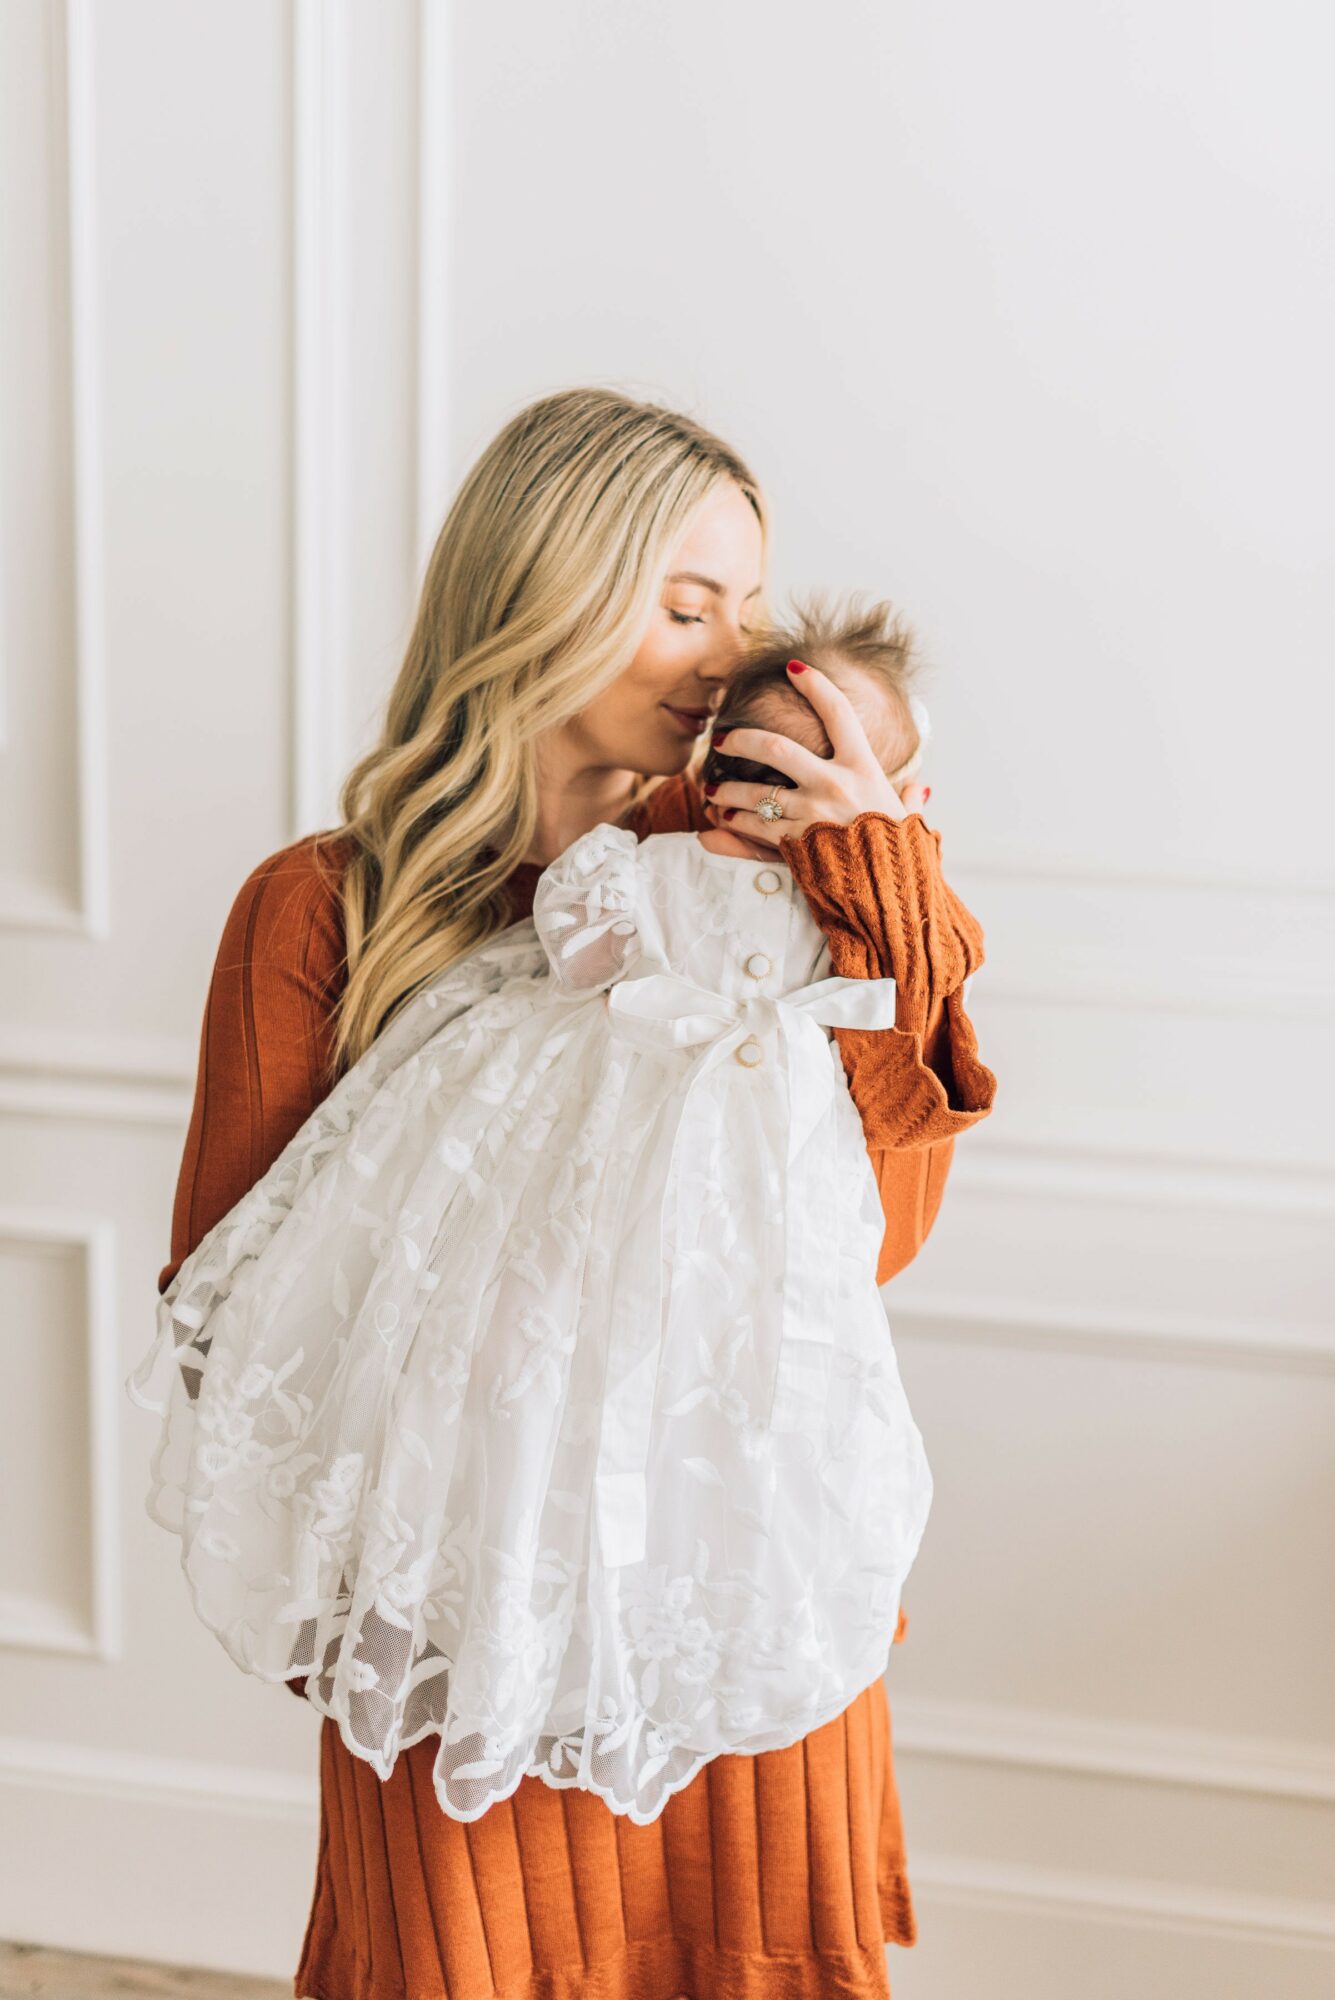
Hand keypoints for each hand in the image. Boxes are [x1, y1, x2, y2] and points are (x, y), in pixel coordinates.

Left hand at [702, 660, 929, 848]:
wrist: (893, 895)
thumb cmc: (902, 856)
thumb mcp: (909, 821)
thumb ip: (910, 800)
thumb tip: (921, 789)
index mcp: (864, 768)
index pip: (837, 711)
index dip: (814, 684)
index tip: (792, 666)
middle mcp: (835, 783)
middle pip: (775, 747)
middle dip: (742, 739)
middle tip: (722, 739)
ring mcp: (813, 812)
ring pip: (756, 791)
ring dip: (729, 790)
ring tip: (713, 791)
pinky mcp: (796, 842)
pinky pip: (756, 826)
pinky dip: (736, 822)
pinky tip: (724, 820)